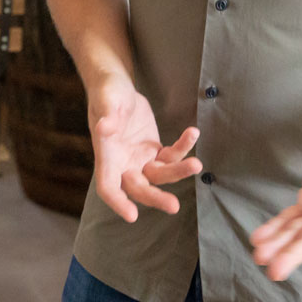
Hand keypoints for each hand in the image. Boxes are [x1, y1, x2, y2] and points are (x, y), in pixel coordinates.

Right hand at [88, 78, 201, 221]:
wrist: (117, 86)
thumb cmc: (107, 92)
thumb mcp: (107, 100)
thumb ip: (107, 115)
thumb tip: (104, 128)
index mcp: (106, 155)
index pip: (108, 186)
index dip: (118, 202)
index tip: (132, 216)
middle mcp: (122, 164)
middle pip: (139, 188)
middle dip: (156, 198)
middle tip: (174, 206)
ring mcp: (140, 159)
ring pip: (160, 175)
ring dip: (178, 172)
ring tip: (197, 164)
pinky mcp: (154, 151)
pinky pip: (171, 156)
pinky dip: (183, 148)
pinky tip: (192, 133)